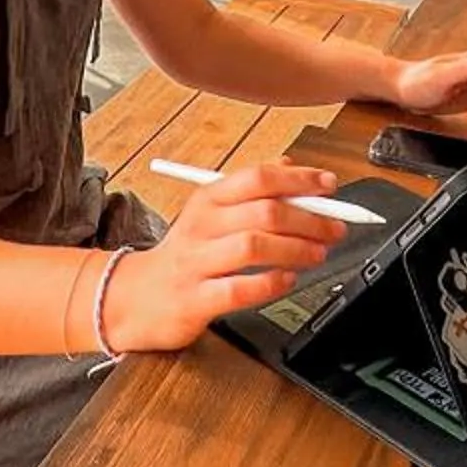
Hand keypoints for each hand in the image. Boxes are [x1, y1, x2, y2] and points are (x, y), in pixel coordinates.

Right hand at [100, 162, 342, 351]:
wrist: (132, 298)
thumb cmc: (183, 256)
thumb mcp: (211, 214)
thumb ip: (249, 191)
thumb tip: (290, 166)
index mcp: (208, 199)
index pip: (258, 178)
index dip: (300, 180)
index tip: (330, 186)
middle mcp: (201, 226)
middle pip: (263, 211)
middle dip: (309, 219)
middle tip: (335, 228)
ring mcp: (196, 263)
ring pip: (254, 246)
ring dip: (296, 249)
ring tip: (317, 254)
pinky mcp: (195, 300)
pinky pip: (239, 289)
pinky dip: (270, 284)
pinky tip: (287, 281)